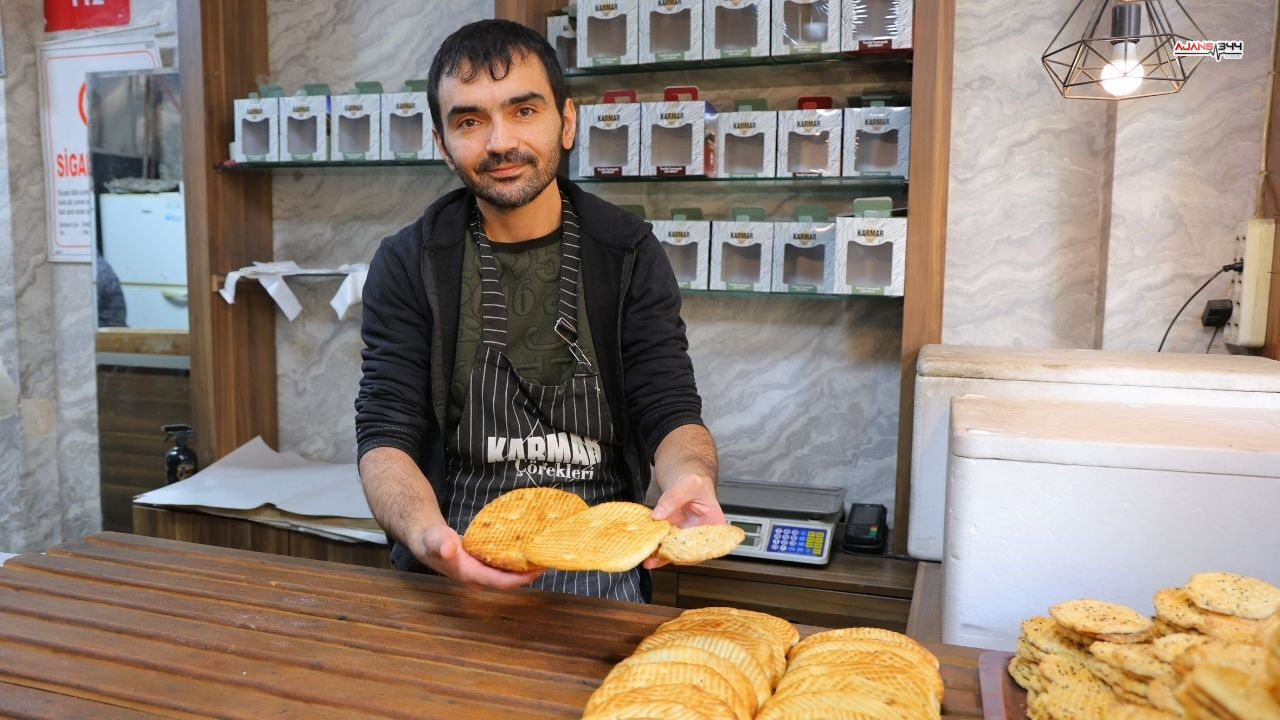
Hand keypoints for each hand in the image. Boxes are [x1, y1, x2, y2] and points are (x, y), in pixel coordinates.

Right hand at [413, 523, 543, 590]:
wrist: (425, 539)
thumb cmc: (430, 540)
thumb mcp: (434, 539)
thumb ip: (441, 543)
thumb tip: (449, 549)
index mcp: (470, 575)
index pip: (502, 582)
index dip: (522, 578)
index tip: (540, 569)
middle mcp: (479, 578)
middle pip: (509, 580)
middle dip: (529, 572)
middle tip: (549, 558)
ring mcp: (481, 573)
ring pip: (508, 573)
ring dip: (525, 567)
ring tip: (544, 553)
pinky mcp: (483, 565)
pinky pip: (504, 565)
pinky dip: (517, 559)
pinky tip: (528, 549)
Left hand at [645, 473, 727, 568]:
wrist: (685, 481)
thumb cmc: (696, 482)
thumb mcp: (689, 484)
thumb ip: (674, 498)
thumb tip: (659, 514)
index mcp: (716, 524)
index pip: (707, 545)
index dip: (692, 554)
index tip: (677, 556)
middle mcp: (703, 535)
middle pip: (690, 552)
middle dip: (672, 557)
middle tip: (656, 559)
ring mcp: (688, 537)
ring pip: (676, 552)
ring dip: (662, 557)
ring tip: (649, 561)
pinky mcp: (675, 536)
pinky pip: (667, 546)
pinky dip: (657, 551)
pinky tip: (648, 554)